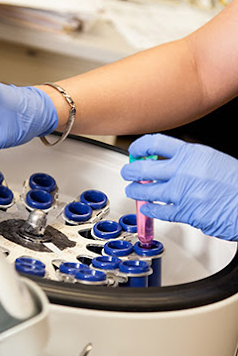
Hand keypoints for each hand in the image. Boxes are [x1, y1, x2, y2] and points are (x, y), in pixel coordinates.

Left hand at [121, 133, 237, 240]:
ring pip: (145, 191)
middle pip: (143, 168)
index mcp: (192, 153)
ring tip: (133, 191)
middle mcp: (184, 170)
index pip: (155, 143)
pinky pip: (158, 210)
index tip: (135, 152)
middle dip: (130, 171)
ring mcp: (182, 192)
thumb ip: (187, 160)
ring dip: (135, 191)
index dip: (139, 147)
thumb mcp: (211, 160)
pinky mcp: (185, 212)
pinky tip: (148, 208)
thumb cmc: (235, 183)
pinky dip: (149, 210)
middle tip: (128, 173)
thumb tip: (163, 162)